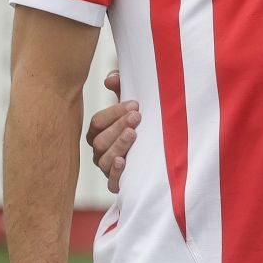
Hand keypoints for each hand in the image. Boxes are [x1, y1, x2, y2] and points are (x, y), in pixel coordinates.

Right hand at [85, 69, 138, 193]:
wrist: (164, 158)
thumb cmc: (145, 127)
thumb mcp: (134, 109)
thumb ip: (122, 90)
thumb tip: (112, 77)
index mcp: (100, 132)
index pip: (97, 122)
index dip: (113, 112)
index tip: (135, 104)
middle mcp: (100, 152)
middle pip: (99, 140)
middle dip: (118, 126)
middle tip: (137, 116)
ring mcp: (108, 170)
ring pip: (104, 159)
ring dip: (118, 145)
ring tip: (134, 134)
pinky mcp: (119, 185)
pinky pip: (112, 182)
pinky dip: (116, 172)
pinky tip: (124, 161)